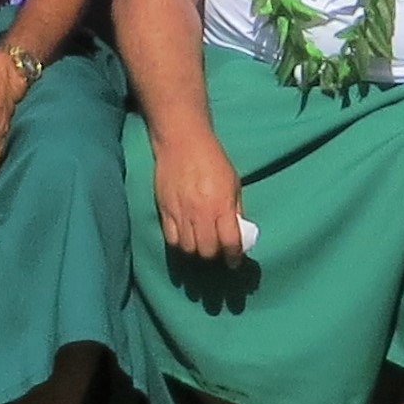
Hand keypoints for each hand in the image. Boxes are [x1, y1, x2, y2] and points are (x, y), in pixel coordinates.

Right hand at [152, 130, 245, 259]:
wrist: (182, 142)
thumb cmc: (213, 160)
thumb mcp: (233, 182)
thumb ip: (235, 209)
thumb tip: (238, 232)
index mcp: (222, 206)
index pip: (230, 242)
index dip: (233, 257)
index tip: (234, 262)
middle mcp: (201, 213)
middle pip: (207, 251)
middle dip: (214, 257)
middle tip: (217, 254)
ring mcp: (181, 213)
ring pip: (188, 249)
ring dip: (197, 253)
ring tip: (202, 249)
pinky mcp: (165, 211)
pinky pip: (171, 239)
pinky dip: (180, 245)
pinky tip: (186, 241)